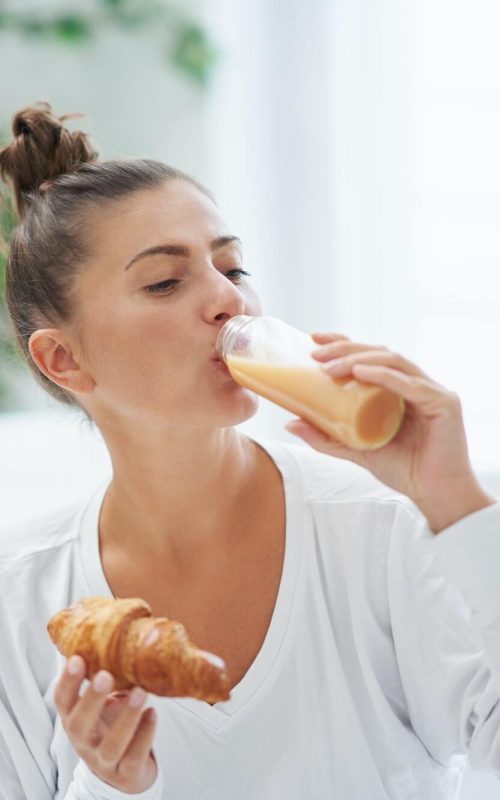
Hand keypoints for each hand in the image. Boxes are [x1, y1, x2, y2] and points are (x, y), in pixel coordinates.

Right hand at [54, 655, 157, 792]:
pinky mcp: (126, 774)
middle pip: (80, 724)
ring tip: (141, 692)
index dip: (68, 681)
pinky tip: (153, 713)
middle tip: (105, 675)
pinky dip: (145, 735)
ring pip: (111, 744)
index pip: (63, 701)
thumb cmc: (111, 726)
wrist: (124, 773)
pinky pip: (134, 757)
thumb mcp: (104, 703)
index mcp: (75, 719)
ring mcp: (104, 761)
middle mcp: (85, 742)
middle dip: (91, 699)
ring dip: (126, 718)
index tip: (77, 658)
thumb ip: (107, 677)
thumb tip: (124, 633)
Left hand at [285, 332, 493, 531]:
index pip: (371, 356)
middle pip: (380, 353)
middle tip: (315, 354)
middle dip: (346, 349)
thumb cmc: (403, 470)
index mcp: (399, 388)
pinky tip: (362, 373)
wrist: (434, 495)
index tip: (314, 339)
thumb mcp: (356, 449)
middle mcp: (416, 383)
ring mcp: (432, 390)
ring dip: (359, 360)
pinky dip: (384, 376)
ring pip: (393, 361)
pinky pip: (411, 384)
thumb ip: (327, 438)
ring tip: (330, 368)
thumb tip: (291, 423)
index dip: (344, 343)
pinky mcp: (444, 403)